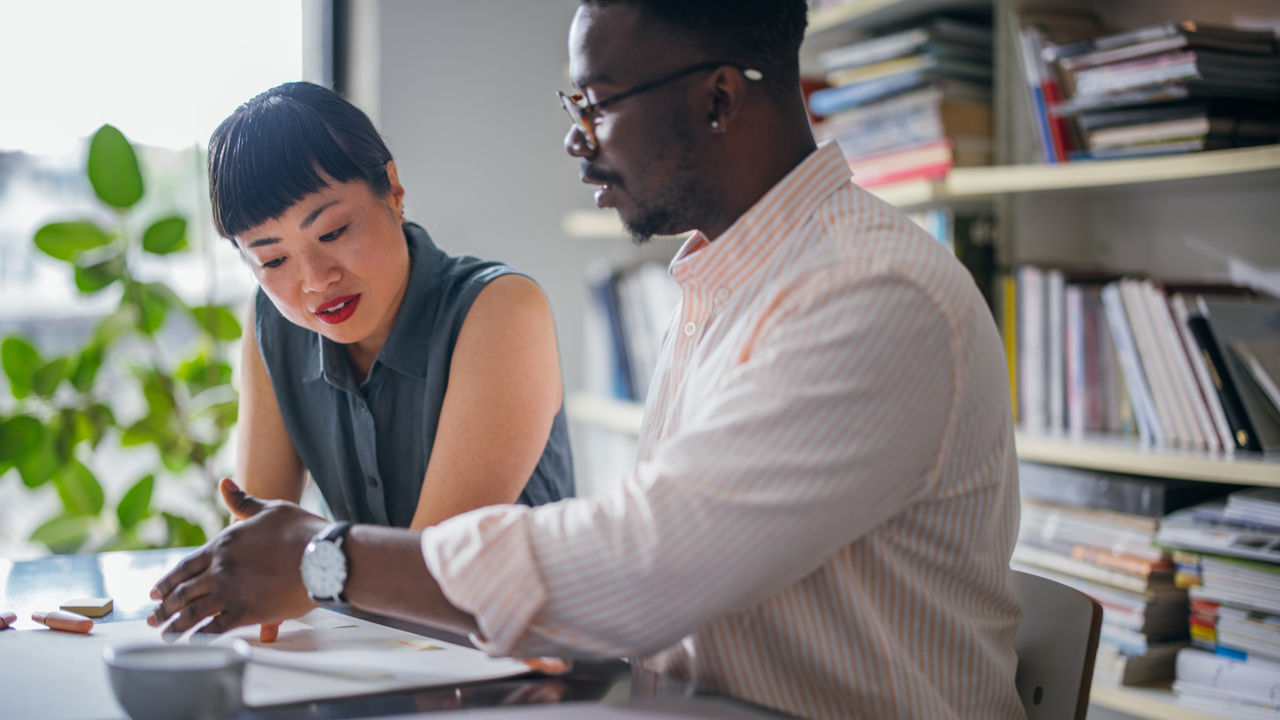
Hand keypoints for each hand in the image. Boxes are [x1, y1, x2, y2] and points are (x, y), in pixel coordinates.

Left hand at [148, 477, 326, 635]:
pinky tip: (192, 642)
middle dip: (164, 607)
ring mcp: (229, 592)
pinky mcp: (245, 612)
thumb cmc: (300, 530)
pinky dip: (199, 637)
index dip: (168, 581)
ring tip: (165, 634)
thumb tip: (224, 482)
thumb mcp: (270, 509)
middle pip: (182, 592)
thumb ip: (243, 502)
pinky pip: (214, 628)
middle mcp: (219, 570)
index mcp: (222, 545)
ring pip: (192, 613)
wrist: (323, 556)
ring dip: (175, 625)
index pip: (185, 566)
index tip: (155, 592)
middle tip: (152, 618)